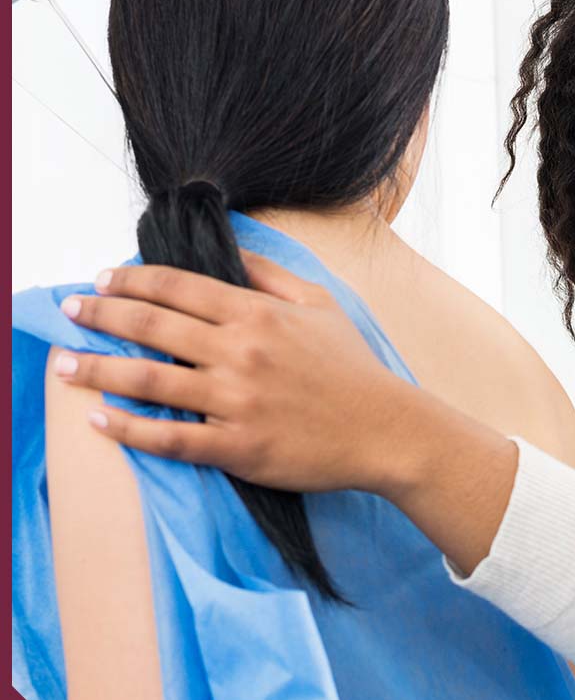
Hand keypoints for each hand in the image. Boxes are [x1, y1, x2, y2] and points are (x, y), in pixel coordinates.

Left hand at [52, 251, 413, 494]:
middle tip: (68, 311)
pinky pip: (171, 438)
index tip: (102, 280)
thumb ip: (271, 275)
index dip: (130, 280)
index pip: (177, 287)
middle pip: (151, 326)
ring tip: (61, 365)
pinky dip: (129, 430)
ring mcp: (237, 401)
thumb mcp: (322, 304)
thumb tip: (229, 251)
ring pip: (149, 381)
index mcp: (257, 313)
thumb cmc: (354, 367)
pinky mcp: (239, 447)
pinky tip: (100, 420)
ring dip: (96, 370)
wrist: (387, 429)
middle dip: (99, 315)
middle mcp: (240, 352)